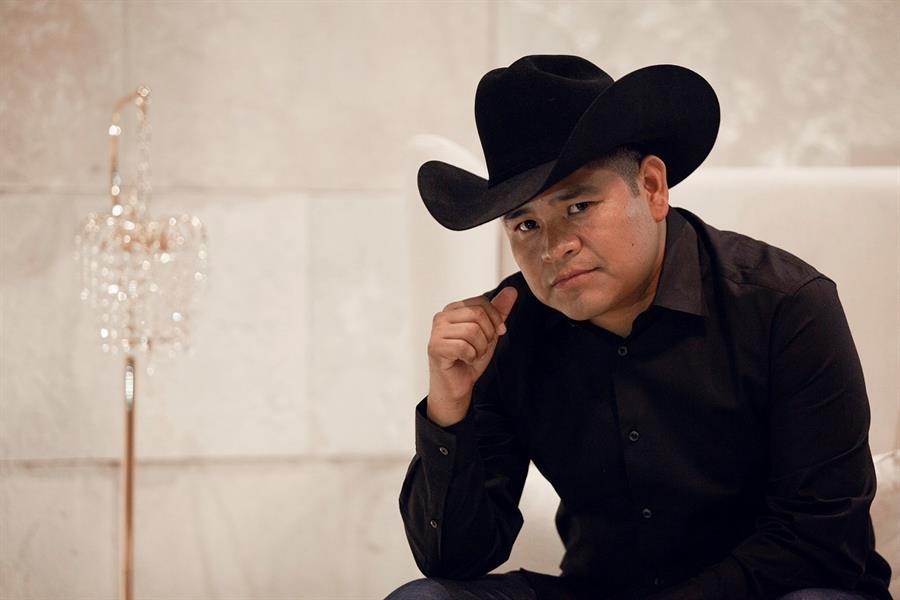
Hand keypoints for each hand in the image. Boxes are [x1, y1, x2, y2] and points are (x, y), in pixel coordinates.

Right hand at [426, 286, 517, 425]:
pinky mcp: (435, 347)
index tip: (497, 333)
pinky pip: (464, 347)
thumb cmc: (469, 359)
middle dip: (488, 335)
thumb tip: (512, 291)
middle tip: (481, 348)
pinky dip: (471, 357)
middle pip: (477, 315)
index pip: (482, 302)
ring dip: (480, 348)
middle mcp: (442, 316)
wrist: (457, 385)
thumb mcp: (489, 333)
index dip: (495, 319)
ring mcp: (436, 331)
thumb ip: (498, 312)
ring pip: (472, 331)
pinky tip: (464, 361)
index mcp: (453, 309)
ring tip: (472, 355)